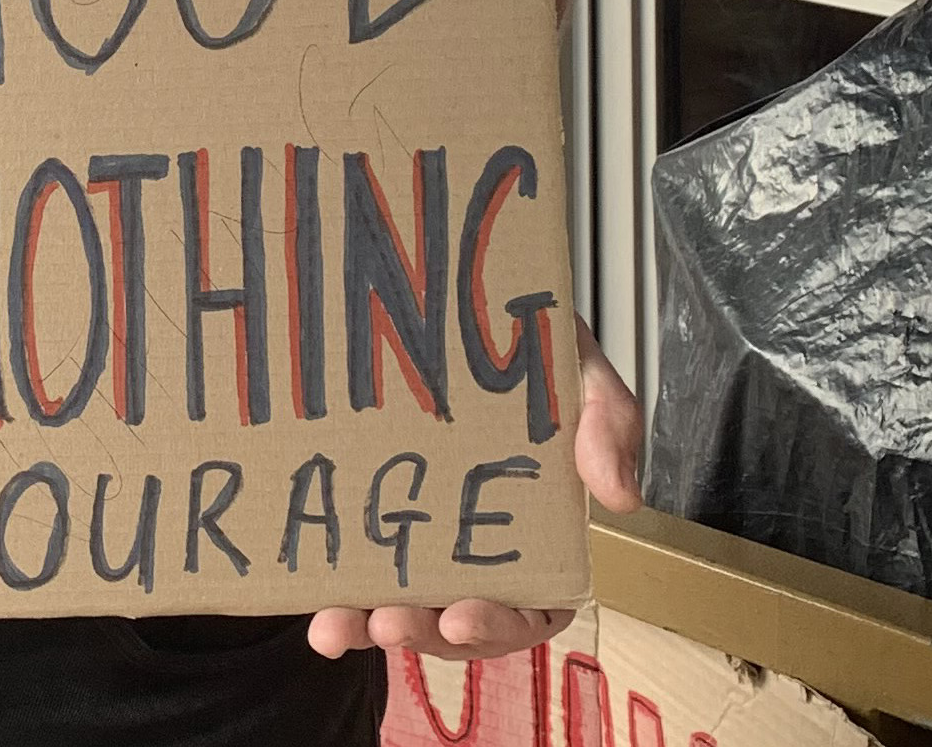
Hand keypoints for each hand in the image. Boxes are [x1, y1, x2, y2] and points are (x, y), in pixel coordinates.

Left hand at [304, 316, 644, 662]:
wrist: (455, 298)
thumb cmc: (529, 347)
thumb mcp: (581, 370)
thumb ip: (608, 422)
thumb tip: (621, 499)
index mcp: (543, 537)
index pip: (531, 608)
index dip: (500, 626)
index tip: (464, 616)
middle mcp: (480, 552)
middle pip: (458, 623)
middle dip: (424, 634)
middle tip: (392, 622)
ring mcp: (421, 542)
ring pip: (400, 608)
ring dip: (367, 627)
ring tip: (337, 627)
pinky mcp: (371, 522)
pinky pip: (352, 574)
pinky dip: (332, 597)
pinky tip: (310, 606)